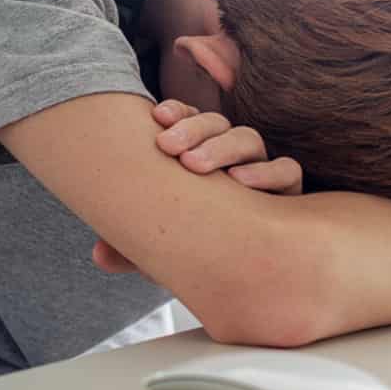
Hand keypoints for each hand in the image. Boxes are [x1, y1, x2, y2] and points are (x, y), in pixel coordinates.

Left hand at [91, 100, 301, 273]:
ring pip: (249, 140)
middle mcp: (234, 158)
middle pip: (219, 125)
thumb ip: (131, 248)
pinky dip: (266, 172)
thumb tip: (99, 255)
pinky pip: (287, 172)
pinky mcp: (291, 196)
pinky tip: (242, 182)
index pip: (192, 120)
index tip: (156, 117)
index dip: (178, 113)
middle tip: (168, 147)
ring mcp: (264, 173)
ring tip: (196, 165)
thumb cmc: (196, 252)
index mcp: (203, 156)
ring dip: (223, 147)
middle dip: (194, 129)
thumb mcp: (159, 250)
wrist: (245, 276)